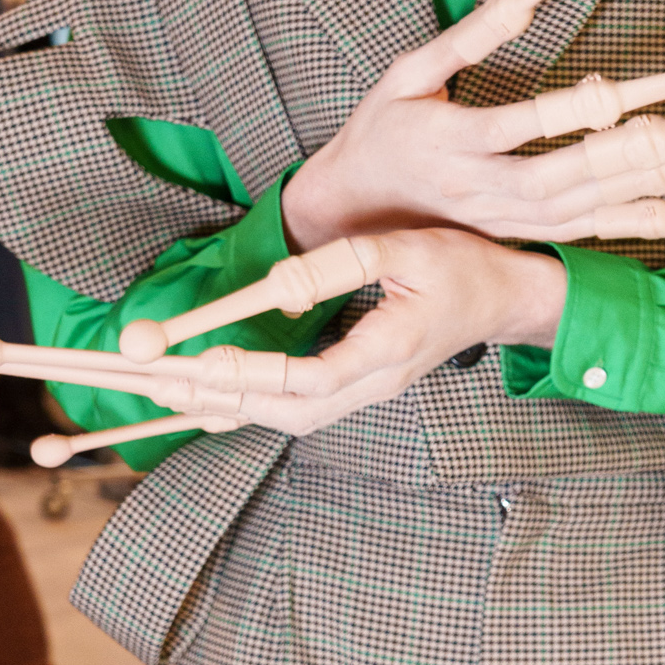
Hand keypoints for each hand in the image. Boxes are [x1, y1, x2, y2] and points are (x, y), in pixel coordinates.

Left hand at [120, 229, 566, 435]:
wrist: (505, 299)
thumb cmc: (461, 266)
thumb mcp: (405, 248)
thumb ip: (340, 265)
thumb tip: (276, 287)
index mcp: (390, 351)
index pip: (313, 378)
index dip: (256, 374)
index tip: (204, 360)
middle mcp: (377, 384)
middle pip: (291, 411)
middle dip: (225, 397)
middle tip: (160, 379)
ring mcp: (369, 393)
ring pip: (291, 417)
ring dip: (231, 405)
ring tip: (167, 390)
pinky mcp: (360, 388)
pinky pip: (298, 409)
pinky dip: (251, 406)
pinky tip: (209, 399)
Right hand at [282, 0, 635, 249]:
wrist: (353, 205)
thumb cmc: (384, 127)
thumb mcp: (407, 73)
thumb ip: (465, 39)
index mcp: (447, 140)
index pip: (513, 127)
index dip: (565, 112)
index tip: (611, 89)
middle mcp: (472, 186)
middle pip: (547, 180)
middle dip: (607, 159)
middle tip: (662, 131)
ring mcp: (491, 218)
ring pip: (564, 214)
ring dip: (621, 190)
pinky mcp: (507, 234)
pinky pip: (568, 233)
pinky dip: (616, 220)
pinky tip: (659, 201)